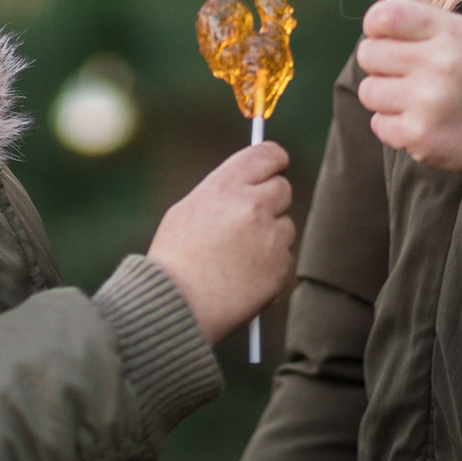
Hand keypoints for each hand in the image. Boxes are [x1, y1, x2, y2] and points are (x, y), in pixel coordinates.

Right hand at [148, 143, 295, 343]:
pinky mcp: (281, 268)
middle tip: (251, 220)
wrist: (177, 305)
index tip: (272, 169)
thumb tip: (251, 183)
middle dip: (271, 202)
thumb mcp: (188, 210)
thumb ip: (223, 193)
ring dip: (270, 237)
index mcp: (226, 186)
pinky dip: (271, 267)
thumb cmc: (175, 260)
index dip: (273, 161)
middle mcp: (253, 206)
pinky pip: (285, 258)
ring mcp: (270, 238)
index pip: (268, 155)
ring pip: (286, 226)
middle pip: (283, 188)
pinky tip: (243, 278)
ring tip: (237, 258)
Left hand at [354, 0, 461, 191]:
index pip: (384, 16)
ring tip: (416, 100)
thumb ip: (420, 8)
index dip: (375, 24)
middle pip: (368, 53)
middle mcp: (440, 65)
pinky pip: (378, 124)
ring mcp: (429, 102)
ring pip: (368, 91)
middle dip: (380, 63)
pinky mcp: (420, 136)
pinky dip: (393, 126)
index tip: (384, 35)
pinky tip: (421, 122)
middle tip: (406, 72)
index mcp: (451, 33)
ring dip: (385, 97)